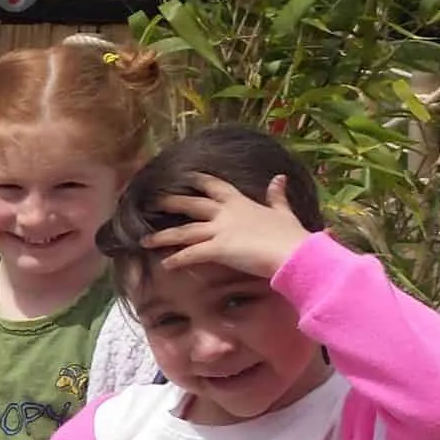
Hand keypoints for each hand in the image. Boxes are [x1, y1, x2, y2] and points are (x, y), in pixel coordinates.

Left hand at [140, 172, 311, 281]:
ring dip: (163, 236)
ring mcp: (221, 230)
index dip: (199, 180)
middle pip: (191, 204)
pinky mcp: (219, 248)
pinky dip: (177, 259)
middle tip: (150, 201)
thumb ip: (277, 196)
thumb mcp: (283, 211)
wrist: (295, 253)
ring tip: (143, 241)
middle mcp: (226, 213)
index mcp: (241, 203)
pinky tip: (165, 264)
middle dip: (170, 201)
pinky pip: (192, 254)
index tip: (184, 175)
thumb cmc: (291, 236)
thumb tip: (279, 178)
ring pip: (184, 231)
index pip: (215, 186)